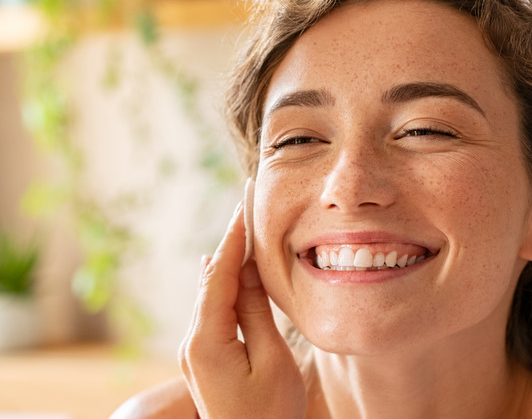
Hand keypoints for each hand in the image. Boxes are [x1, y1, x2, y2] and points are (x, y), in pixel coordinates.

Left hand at [179, 200, 306, 418]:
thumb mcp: (272, 361)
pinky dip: (223, 285)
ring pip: (210, 294)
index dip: (232, 236)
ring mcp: (194, 352)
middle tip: (244, 205)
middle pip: (210, 280)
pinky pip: (212, 311)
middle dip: (229, 242)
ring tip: (240, 228)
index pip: (218, 274)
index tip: (243, 202)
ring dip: (226, 262)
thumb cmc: (269, 414)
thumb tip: (245, 270)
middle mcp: (191, 342)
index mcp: (205, 341)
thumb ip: (255, 313)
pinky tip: (223, 269)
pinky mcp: (203, 358)